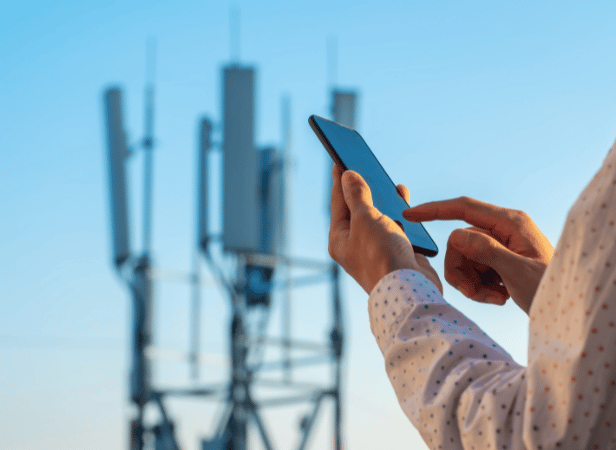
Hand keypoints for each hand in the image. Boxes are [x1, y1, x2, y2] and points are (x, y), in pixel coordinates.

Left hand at [328, 165, 441, 294]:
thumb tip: (347, 176)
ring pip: (379, 216)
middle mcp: (355, 244)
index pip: (338, 202)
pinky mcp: (396, 252)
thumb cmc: (381, 255)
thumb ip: (357, 196)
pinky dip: (400, 212)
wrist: (410, 289)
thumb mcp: (365, 219)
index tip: (339, 158)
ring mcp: (376, 248)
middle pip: (358, 208)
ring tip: (387, 181)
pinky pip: (396, 225)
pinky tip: (403, 200)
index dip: (340, 179)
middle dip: (363, 187)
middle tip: (363, 163)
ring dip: (384, 199)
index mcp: (339, 239)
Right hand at [403, 197, 552, 314]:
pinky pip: (473, 269)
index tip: (410, 215)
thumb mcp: (519, 273)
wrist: (565, 313)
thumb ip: (487, 251)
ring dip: (471, 282)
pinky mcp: (498, 260)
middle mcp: (504, 230)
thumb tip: (457, 237)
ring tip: (493, 297)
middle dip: (461, 270)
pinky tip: (499, 296)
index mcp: (510, 223)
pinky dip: (479, 286)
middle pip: (459, 242)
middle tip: (476, 293)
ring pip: (463, 258)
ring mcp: (500, 245)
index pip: (464, 208)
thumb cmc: (551, 291)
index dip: (434, 210)